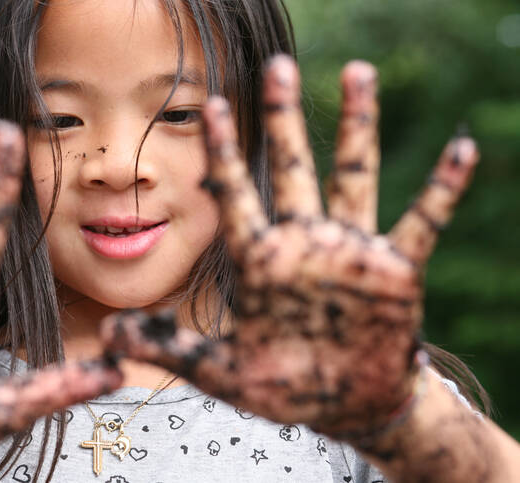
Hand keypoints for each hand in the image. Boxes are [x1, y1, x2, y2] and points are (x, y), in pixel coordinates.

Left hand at [102, 56, 477, 437]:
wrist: (345, 405)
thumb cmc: (284, 387)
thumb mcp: (222, 373)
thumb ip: (171, 349)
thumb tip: (110, 337)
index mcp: (260, 261)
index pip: (237, 194)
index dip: (224, 151)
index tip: (212, 105)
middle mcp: (303, 244)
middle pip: (292, 168)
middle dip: (284, 119)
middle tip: (278, 67)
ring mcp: (349, 252)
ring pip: (353, 177)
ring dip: (358, 128)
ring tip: (357, 73)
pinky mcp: (394, 271)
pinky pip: (422, 222)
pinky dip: (441, 190)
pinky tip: (461, 150)